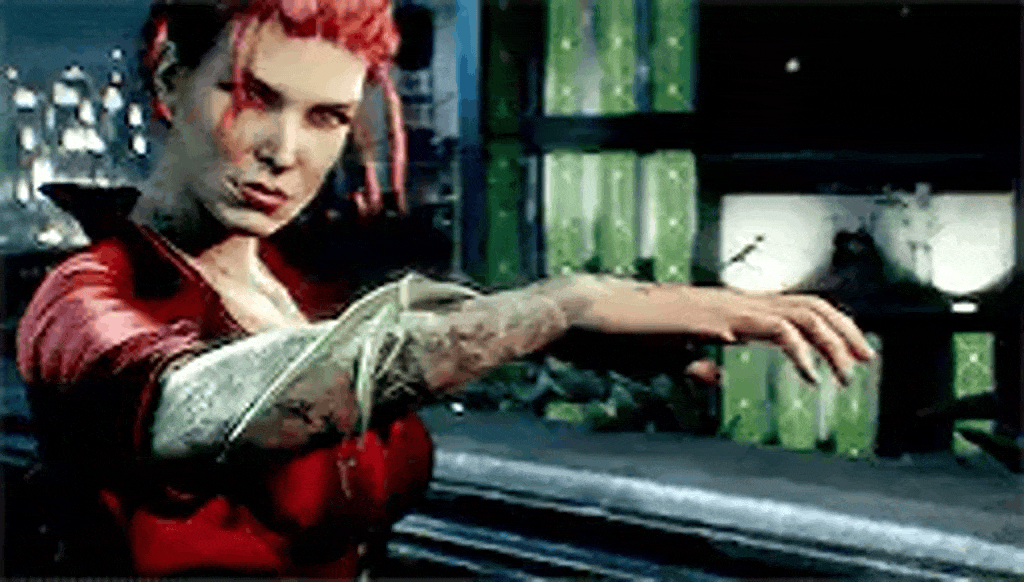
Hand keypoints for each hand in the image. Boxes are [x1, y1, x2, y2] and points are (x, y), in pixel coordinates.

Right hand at [562, 276, 875, 386]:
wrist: (595, 312)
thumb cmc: (625, 335)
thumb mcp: (668, 356)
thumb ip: (695, 364)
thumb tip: (714, 376)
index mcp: (726, 309)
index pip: (791, 311)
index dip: (825, 330)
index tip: (847, 356)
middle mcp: (733, 301)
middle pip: (809, 304)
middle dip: (844, 332)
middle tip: (866, 362)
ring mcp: (726, 305)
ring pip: (800, 312)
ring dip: (831, 342)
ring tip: (847, 375)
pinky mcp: (718, 316)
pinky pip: (774, 327)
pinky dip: (799, 350)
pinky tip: (810, 376)